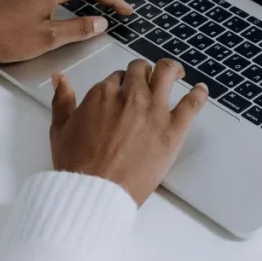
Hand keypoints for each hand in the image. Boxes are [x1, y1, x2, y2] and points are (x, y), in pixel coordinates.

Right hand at [49, 58, 207, 205]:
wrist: (95, 191)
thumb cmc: (77, 165)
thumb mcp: (60, 128)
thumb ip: (61, 100)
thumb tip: (60, 78)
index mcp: (102, 94)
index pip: (116, 77)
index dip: (120, 83)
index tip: (122, 92)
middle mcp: (130, 96)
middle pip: (140, 71)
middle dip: (142, 73)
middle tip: (147, 79)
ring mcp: (154, 110)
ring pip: (166, 74)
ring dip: (171, 69)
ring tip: (175, 71)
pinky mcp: (173, 129)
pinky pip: (192, 104)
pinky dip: (199, 94)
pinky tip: (201, 90)